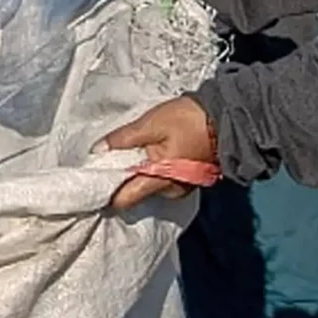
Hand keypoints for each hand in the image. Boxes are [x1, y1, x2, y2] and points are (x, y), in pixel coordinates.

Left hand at [100, 94, 217, 208]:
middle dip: (120, 180)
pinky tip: (145, 156)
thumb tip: (97, 151)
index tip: (90, 183)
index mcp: (160, 179)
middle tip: (106, 161)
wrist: (227, 118)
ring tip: (125, 155)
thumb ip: (123, 139)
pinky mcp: (186, 181)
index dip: (105, 193)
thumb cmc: (189, 120)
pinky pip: (160, 181)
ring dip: (135, 174)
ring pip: (147, 187)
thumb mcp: (152, 123)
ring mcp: (180, 187)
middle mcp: (170, 190)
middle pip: (135, 193)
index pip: (125, 199)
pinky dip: (149, 172)